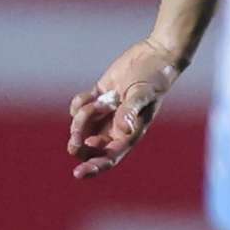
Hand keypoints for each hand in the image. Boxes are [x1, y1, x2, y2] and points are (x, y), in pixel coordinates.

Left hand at [68, 37, 183, 179]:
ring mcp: (106, 114)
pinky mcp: (99, 98)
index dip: (94, 167)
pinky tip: (93, 93)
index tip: (78, 173)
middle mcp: (116, 127)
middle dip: (79, 143)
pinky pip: (78, 108)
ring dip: (82, 117)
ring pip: (81, 126)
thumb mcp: (143, 93)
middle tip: (74, 139)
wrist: (155, 55)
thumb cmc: (154, 78)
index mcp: (130, 133)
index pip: (110, 157)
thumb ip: (131, 110)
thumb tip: (124, 130)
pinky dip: (80, 102)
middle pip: (89, 147)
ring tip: (96, 102)